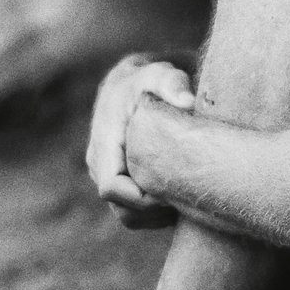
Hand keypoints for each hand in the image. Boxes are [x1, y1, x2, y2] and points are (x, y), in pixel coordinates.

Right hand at [86, 54, 192, 227]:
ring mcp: (109, 175)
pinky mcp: (121, 182)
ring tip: (187, 200)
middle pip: (122, 208)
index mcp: (104, 143)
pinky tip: (180, 197)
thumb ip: (172, 83)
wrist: (137, 83)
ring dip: (156, 216)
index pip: (112, 187)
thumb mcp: (160, 74)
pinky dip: (156, 213)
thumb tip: (188, 102)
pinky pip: (135, 213)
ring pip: (128, 215)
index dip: (141, 197)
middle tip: (189, 197)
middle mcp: (100, 163)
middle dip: (154, 210)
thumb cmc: (149, 79)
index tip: (173, 188)